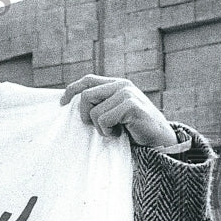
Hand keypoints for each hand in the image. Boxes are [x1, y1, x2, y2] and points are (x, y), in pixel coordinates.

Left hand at [61, 75, 176, 146]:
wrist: (159, 140)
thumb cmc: (133, 128)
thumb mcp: (114, 112)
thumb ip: (100, 103)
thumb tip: (70, 103)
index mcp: (116, 84)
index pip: (87, 80)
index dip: (71, 90)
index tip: (61, 103)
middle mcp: (122, 85)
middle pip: (85, 96)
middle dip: (85, 115)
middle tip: (99, 126)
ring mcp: (127, 94)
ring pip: (94, 112)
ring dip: (100, 127)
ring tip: (114, 130)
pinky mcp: (131, 106)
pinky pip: (104, 120)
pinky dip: (108, 131)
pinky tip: (121, 132)